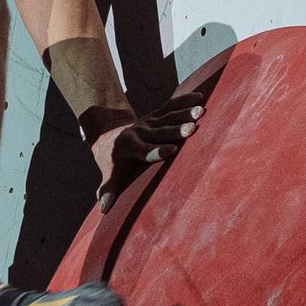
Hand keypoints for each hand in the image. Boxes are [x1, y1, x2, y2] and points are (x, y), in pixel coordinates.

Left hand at [93, 89, 205, 212]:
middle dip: (175, 131)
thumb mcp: (108, 171)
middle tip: (191, 129)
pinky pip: (171, 106)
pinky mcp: (157, 115)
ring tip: (201, 111)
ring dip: (184, 113)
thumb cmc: (111, 158)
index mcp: (128, 146)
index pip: (143, 150)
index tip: (169, 151)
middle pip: (160, 131)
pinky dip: (185, 100)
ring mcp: (149, 122)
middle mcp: (140, 132)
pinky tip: (201, 96)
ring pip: (168, 117)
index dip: (155, 150)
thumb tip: (104, 208)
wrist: (109, 132)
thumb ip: (108, 188)